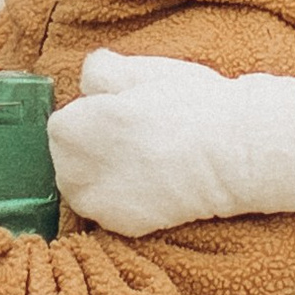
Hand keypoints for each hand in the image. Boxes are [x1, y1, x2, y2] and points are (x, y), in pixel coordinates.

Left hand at [47, 50, 294, 236]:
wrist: (234, 153)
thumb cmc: (190, 104)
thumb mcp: (141, 70)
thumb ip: (99, 69)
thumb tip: (85, 78)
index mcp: (73, 128)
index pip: (61, 122)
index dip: (92, 115)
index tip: (120, 113)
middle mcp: (75, 171)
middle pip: (67, 157)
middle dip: (90, 146)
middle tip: (133, 137)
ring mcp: (96, 203)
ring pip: (81, 186)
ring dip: (99, 174)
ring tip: (140, 160)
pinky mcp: (119, 225)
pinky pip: (106, 210)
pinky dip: (119, 198)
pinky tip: (148, 183)